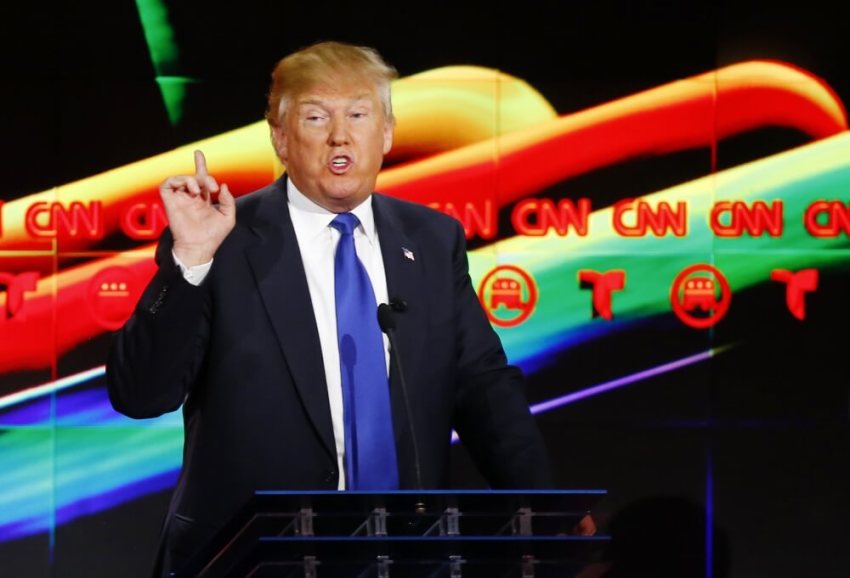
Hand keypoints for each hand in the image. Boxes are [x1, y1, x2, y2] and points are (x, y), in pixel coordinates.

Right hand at [160, 150, 235, 265]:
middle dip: (204, 175)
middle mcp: (190, 198)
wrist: (200, 247)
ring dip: (192, 179)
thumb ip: (228, 201)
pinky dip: (177, 180)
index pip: (201, 179)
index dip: (200, 165)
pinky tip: (189, 190)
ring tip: (198, 191)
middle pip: (193, 176)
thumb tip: (222, 186)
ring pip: (181, 178)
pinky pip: (167, 183)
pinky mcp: (169, 201)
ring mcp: (179, 199)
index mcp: (203, 201)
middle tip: (211, 188)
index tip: (198, 153)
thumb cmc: (213, 236)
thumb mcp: (228, 218)